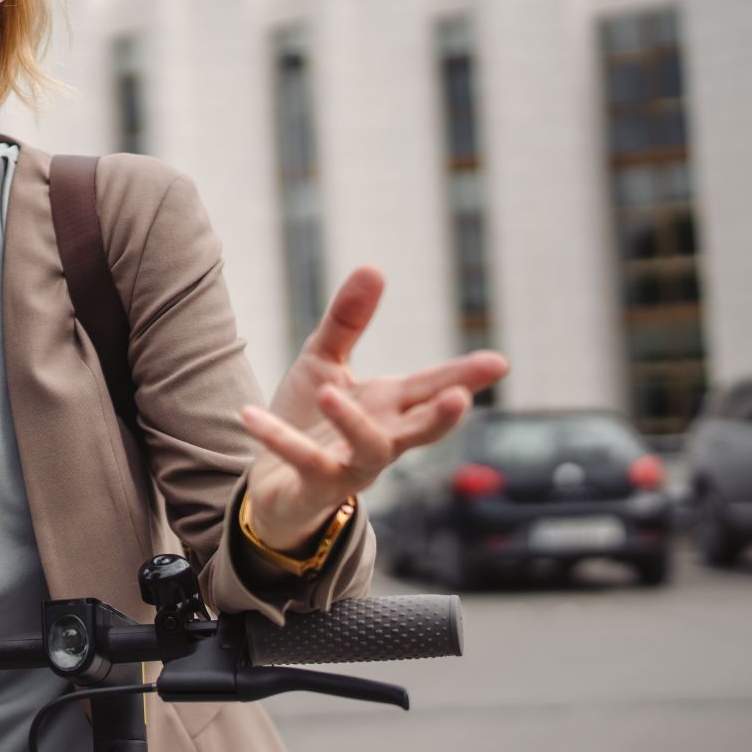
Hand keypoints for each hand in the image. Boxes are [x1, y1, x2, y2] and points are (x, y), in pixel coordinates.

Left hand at [238, 266, 508, 555]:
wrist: (271, 483)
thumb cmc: (307, 421)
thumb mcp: (323, 363)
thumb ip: (347, 321)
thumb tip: (374, 267)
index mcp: (389, 407)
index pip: (433, 388)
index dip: (465, 376)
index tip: (499, 362)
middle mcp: (380, 439)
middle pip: (420, 427)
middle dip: (442, 415)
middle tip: (460, 397)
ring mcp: (350, 466)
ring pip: (367, 450)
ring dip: (353, 423)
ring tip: (328, 391)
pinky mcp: (314, 485)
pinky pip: (301, 461)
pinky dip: (278, 439)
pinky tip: (251, 416)